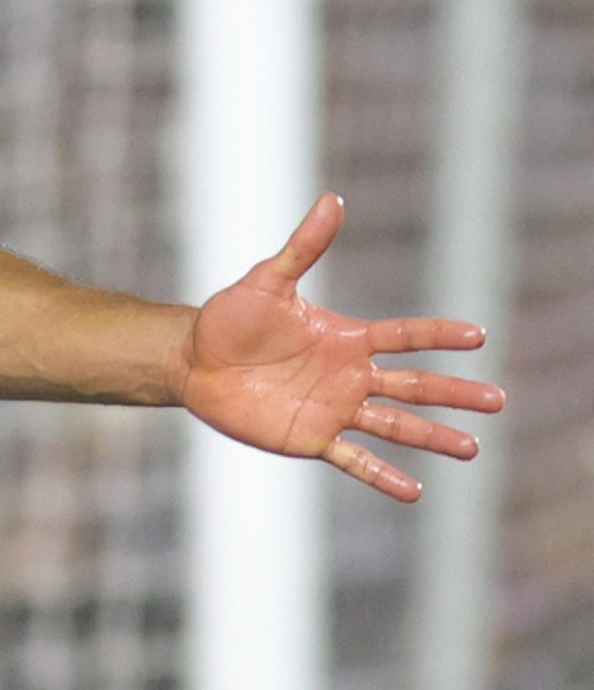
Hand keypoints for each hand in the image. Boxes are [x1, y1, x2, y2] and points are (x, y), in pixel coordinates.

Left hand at [175, 192, 505, 501]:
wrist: (193, 360)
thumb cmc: (229, 317)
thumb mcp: (268, 281)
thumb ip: (303, 247)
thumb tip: (331, 200)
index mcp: (346, 337)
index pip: (404, 336)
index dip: (439, 336)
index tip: (478, 336)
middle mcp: (348, 375)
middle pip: (413, 385)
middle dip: (454, 393)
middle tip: (496, 400)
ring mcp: (333, 408)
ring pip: (394, 425)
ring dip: (431, 436)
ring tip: (470, 447)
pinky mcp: (310, 437)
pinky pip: (354, 460)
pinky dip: (382, 476)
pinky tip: (413, 490)